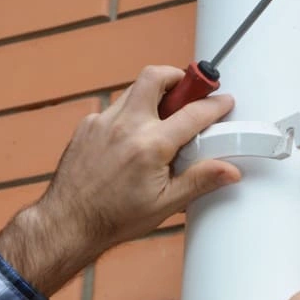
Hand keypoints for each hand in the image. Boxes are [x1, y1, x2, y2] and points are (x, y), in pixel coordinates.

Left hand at [0, 65, 239, 296]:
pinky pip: (115, 108)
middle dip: (179, 77)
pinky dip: (131, 114)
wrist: (70, 222)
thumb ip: (200, 181)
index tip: (225, 102)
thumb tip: (229, 171)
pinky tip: (135, 138)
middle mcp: (126, 126)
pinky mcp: (88, 125)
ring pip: (134, 89)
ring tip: (165, 117)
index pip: (193, 114)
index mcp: (150, 146)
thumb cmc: (115, 218)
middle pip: (156, 77)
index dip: (215, 105)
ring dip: (154, 95)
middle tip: (190, 92)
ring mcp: (103, 122)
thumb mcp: (165, 204)